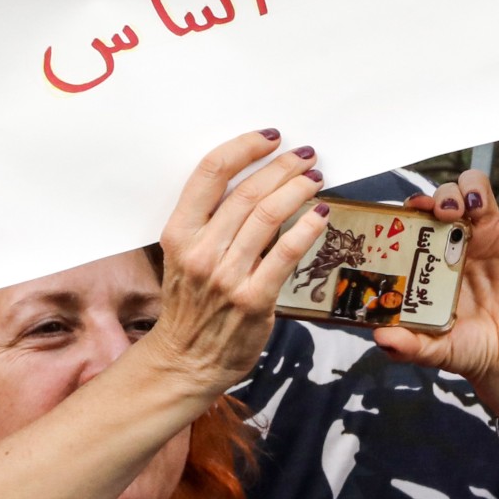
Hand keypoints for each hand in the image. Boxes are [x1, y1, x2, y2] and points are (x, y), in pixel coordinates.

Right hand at [145, 132, 329, 396]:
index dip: (243, 147)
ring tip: (315, 178)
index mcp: (178, 233)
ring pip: (267, 216)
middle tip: (305, 155)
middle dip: (282, 166)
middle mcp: (200, 251)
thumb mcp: (183, 257)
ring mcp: (226, 276)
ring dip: (297, 190)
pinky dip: (306, 229)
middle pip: (246, 191)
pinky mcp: (253, 299)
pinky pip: (285, 253)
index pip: (209, 173)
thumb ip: (209, 223)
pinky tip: (320, 215)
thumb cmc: (190, 306)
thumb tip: (255, 183)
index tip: (269, 138)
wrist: (187, 360)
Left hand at [373, 151, 498, 447]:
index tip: (406, 212)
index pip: (416, 220)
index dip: (409, 210)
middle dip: (440, 197)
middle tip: (440, 215)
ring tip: (469, 206)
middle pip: (444, 198)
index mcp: (432, 259)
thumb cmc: (470, 351)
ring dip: (469, 187)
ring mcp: (494, 236)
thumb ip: (409, 345)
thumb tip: (381, 338)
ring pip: (477, 191)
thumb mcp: (436, 350)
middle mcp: (460, 241)